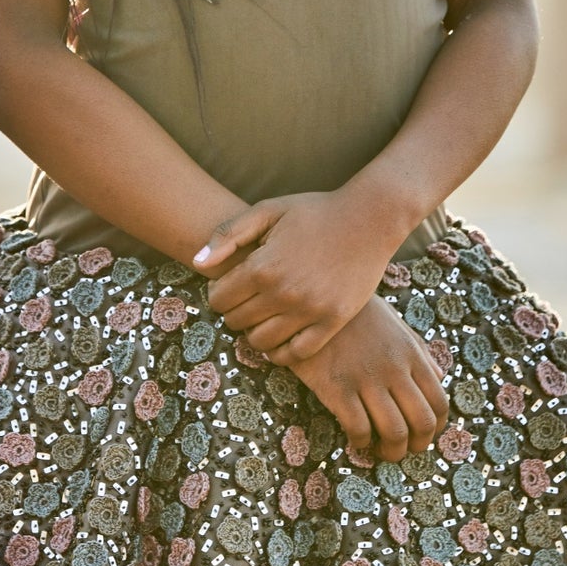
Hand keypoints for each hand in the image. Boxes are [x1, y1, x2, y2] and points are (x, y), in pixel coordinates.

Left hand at [195, 190, 397, 364]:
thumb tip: (197, 263)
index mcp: (263, 266)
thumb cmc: (315, 211)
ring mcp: (309, 311)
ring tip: (262, 317)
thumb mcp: (268, 210)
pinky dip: (281, 353)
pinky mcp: (332, 322)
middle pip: (237, 322)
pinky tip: (280, 339)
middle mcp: (283, 293)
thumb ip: (229, 234)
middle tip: (246, 300)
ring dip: (254, 333)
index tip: (228, 285)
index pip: (219, 299)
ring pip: (261, 342)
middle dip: (234, 312)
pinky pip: (296, 354)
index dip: (218, 293)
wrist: (369, 219)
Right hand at [285, 296, 448, 462]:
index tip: (421, 436)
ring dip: (391, 452)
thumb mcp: (395, 324)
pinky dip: (361, 442)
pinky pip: (358, 428)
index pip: (439, 403)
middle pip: (421, 422)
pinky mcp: (337, 387)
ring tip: (380, 451)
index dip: (435, 429)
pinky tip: (355, 438)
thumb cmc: (356, 313)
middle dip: (416, 446)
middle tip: (403, 450)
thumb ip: (419, 351)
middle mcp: (395, 368)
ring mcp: (366, 378)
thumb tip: (441, 377)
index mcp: (411, 354)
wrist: (314, 298)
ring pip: (394, 432)